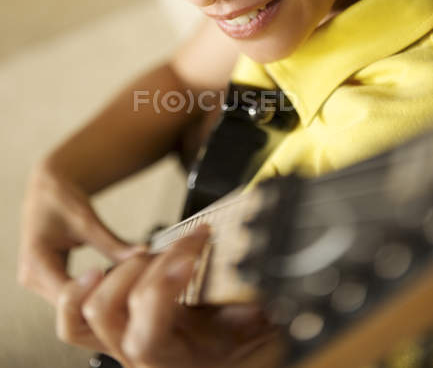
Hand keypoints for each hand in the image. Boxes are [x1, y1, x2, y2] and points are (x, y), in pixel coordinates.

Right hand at [17, 164, 144, 305]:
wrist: (46, 187)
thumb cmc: (60, 197)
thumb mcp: (87, 220)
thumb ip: (112, 243)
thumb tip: (143, 255)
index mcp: (36, 264)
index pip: (69, 299)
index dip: (100, 294)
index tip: (124, 280)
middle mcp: (33, 279)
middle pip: (71, 309)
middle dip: (102, 301)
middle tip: (132, 286)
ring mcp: (40, 283)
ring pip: (74, 307)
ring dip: (100, 299)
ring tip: (126, 284)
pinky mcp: (51, 281)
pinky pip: (75, 296)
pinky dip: (95, 292)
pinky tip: (115, 282)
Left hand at [56, 226, 282, 367]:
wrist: (228, 351)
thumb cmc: (239, 343)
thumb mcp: (254, 329)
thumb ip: (252, 314)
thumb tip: (255, 296)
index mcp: (173, 361)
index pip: (146, 334)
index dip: (163, 289)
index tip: (192, 253)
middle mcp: (137, 355)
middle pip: (111, 310)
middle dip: (146, 267)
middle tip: (183, 249)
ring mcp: (120, 340)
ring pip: (89, 309)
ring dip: (119, 271)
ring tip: (151, 254)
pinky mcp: (113, 325)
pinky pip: (74, 316)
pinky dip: (80, 290)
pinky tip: (100, 269)